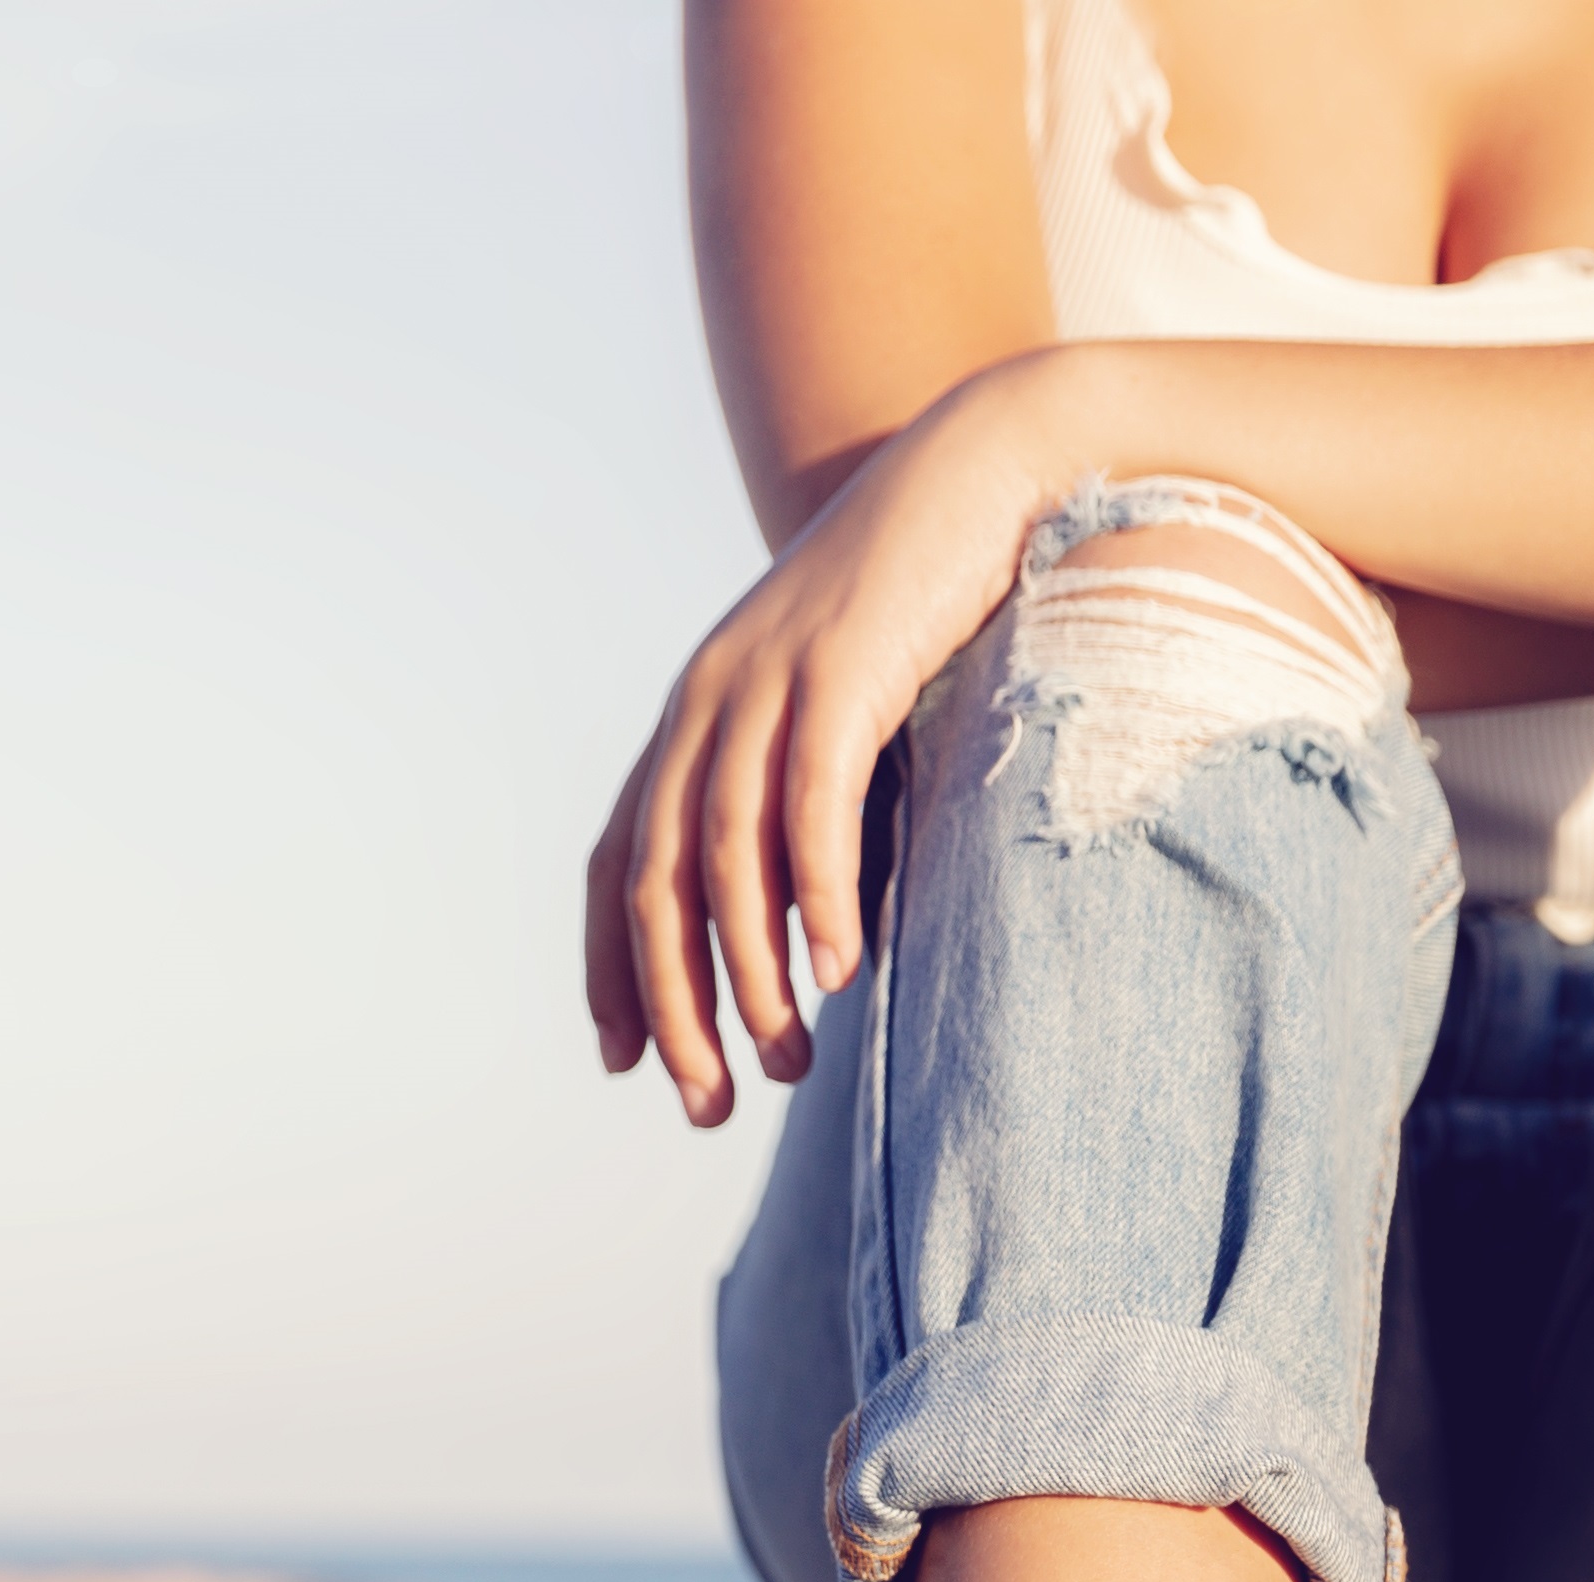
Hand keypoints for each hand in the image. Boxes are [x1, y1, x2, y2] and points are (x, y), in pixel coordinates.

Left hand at [588, 368, 1064, 1124]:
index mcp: (698, 716)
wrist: (983, 469)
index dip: (610, 968)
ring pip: (722, 858)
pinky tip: (842, 971)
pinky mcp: (842, 670)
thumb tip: (821, 924)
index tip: (627, 1063)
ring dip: (750, 975)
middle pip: (653, 881)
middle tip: (711, 1101)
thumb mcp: (849, 710)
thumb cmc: (931, 604)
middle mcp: (708, 699)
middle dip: (674, 1005)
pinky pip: (811, 804)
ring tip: (787, 1062)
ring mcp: (767, 681)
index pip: (616, 861)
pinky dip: (818, 895)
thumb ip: (816, 799)